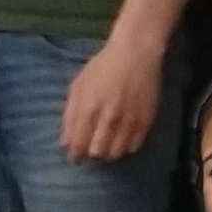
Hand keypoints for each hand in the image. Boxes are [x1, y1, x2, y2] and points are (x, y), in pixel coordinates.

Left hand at [59, 35, 162, 163]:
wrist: (135, 55)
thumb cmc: (101, 68)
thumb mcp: (78, 88)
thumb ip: (69, 116)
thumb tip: (65, 144)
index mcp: (87, 108)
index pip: (78, 144)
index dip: (75, 155)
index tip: (74, 157)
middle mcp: (108, 118)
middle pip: (97, 152)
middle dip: (90, 154)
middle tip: (90, 149)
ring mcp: (129, 120)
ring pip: (116, 152)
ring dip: (108, 153)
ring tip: (105, 145)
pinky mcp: (146, 121)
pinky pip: (134, 146)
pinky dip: (125, 148)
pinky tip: (121, 140)